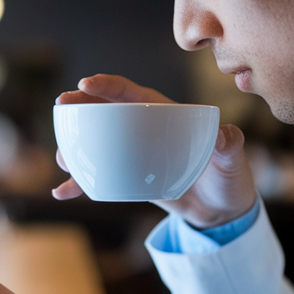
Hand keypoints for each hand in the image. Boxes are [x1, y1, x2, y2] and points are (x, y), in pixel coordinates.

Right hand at [54, 74, 257, 227]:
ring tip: (62, 157)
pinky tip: (61, 192)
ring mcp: (133, 154)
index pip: (132, 93)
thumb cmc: (229, 176)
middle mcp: (144, 129)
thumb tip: (224, 135)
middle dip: (79, 106)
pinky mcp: (128, 178)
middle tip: (60, 106)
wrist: (222, 210)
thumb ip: (230, 144)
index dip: (108, 86)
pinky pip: (98, 178)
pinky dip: (80, 184)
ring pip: (96, 143)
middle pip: (105, 111)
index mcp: (164, 114)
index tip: (85, 83)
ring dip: (74, 147)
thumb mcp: (233, 158)